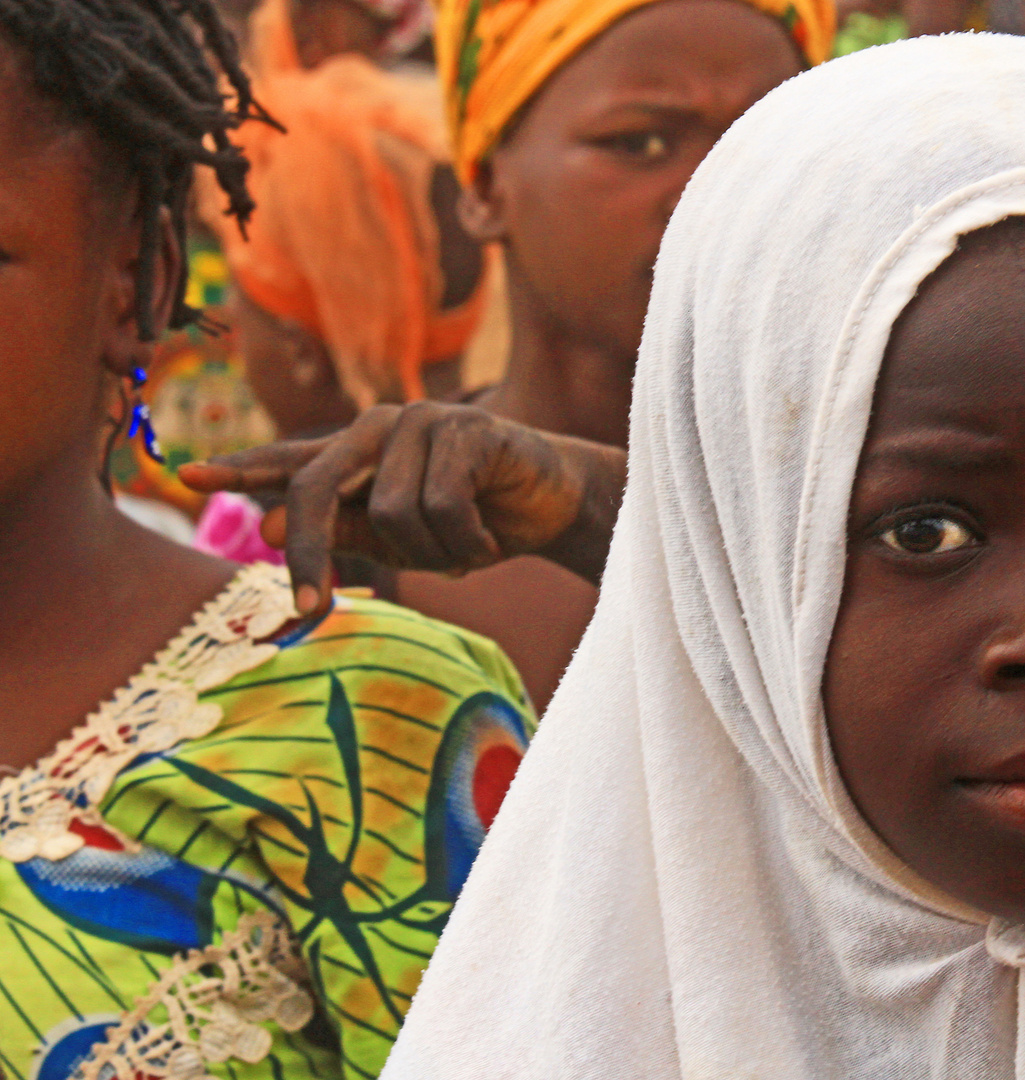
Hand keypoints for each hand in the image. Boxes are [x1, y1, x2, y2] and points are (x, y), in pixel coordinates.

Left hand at [179, 403, 625, 614]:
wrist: (559, 505)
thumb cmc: (477, 521)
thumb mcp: (407, 538)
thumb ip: (346, 528)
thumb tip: (269, 524)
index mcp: (361, 451)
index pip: (291, 458)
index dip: (241, 468)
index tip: (186, 475)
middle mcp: (382, 425)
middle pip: (318, 488)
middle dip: (311, 553)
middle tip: (311, 607)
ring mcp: (425, 422)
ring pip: (390, 511)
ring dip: (431, 551)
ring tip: (467, 547)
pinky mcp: (469, 430)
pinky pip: (442, 506)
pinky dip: (467, 540)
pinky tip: (492, 535)